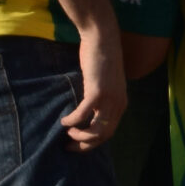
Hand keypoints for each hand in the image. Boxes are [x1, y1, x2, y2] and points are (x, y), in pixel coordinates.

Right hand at [62, 24, 127, 151]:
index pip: (109, 132)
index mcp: (121, 103)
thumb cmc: (102, 57)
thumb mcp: (107, 81)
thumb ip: (103, 96)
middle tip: (70, 147)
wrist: (102, 38)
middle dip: (86, 145)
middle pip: (103, 136)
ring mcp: (108, 100)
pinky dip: (73, 121)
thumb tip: (90, 108)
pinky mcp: (96, 92)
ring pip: (96, 131)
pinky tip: (64, 121)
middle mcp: (118, 105)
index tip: (80, 144)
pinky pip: (83, 114)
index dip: (94, 142)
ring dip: (80, 137)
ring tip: (67, 134)